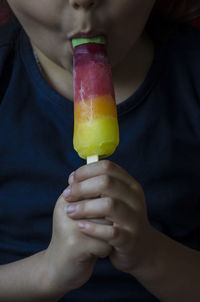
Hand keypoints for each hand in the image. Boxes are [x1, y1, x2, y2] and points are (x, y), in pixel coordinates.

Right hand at [44, 190, 111, 297]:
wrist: (57, 269)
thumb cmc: (76, 238)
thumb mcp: (79, 215)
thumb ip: (92, 199)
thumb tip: (113, 181)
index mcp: (67, 199)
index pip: (98, 189)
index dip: (107, 205)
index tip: (103, 218)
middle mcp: (66, 209)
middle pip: (105, 204)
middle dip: (110, 220)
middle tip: (104, 230)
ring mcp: (70, 226)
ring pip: (107, 223)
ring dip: (109, 234)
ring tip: (100, 240)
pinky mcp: (75, 246)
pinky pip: (105, 242)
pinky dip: (106, 250)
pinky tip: (97, 253)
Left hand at [64, 160, 152, 274]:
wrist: (138, 247)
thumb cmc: (117, 219)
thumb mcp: (113, 198)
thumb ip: (96, 187)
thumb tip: (72, 180)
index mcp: (130, 184)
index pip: (107, 167)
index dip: (86, 171)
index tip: (72, 180)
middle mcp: (135, 198)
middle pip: (106, 182)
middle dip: (82, 188)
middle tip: (67, 195)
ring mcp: (134, 218)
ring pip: (109, 205)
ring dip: (85, 207)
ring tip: (70, 211)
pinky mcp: (129, 239)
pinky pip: (111, 232)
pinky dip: (93, 228)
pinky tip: (81, 227)